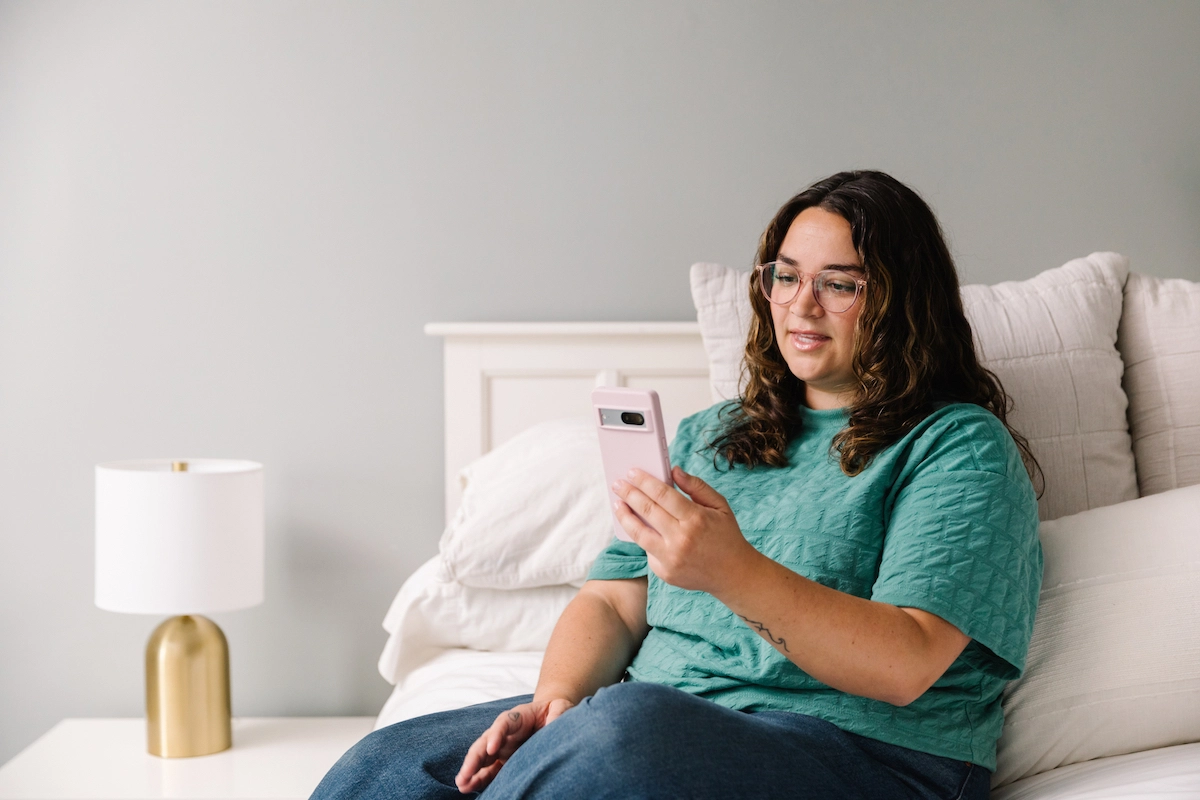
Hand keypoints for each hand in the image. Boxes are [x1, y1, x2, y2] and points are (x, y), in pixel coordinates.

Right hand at [455, 697, 574, 792]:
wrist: (551, 716)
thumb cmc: (555, 710)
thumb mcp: (561, 707)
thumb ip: (558, 714)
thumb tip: (553, 724)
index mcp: (517, 717)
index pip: (503, 723)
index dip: (497, 735)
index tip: (492, 748)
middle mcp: (505, 732)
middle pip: (485, 742)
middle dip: (474, 758)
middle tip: (465, 774)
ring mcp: (502, 747)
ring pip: (482, 758)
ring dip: (471, 770)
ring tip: (461, 785)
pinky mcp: (504, 759)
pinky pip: (489, 770)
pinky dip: (478, 778)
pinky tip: (468, 787)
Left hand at [612, 465, 759, 595]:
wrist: (734, 574)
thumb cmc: (726, 536)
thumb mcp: (720, 506)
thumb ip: (696, 486)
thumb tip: (673, 471)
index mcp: (696, 519)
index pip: (662, 494)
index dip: (644, 481)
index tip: (631, 472)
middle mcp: (681, 539)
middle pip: (647, 510)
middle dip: (629, 494)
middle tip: (617, 484)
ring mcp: (671, 558)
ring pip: (639, 533)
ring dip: (624, 516)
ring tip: (618, 504)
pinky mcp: (665, 573)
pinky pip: (648, 551)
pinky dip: (643, 538)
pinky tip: (638, 527)